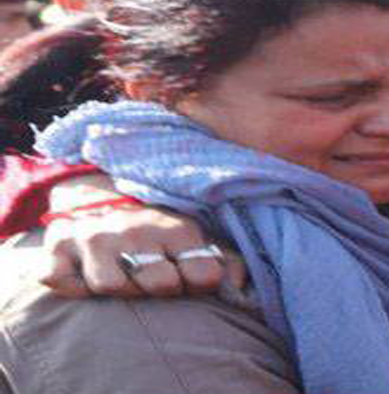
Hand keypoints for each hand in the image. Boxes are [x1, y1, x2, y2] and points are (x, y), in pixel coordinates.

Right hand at [39, 174, 244, 297]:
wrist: (97, 187)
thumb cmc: (155, 226)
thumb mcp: (194, 235)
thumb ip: (225, 262)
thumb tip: (240, 291)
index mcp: (177, 228)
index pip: (203, 275)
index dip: (199, 285)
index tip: (190, 279)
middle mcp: (136, 230)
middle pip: (161, 285)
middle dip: (161, 288)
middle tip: (153, 276)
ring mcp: (94, 237)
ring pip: (112, 287)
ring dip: (118, 288)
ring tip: (121, 272)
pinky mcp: (57, 245)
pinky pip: (64, 282)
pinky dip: (73, 283)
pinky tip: (85, 270)